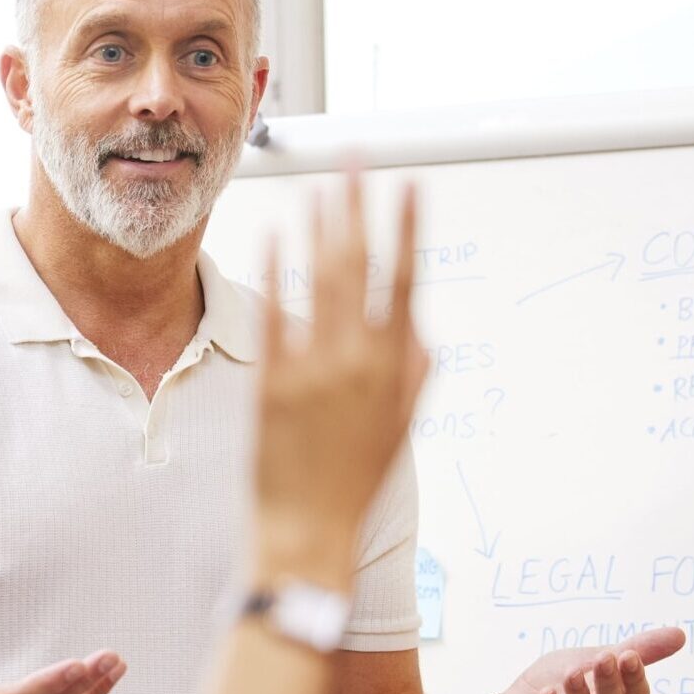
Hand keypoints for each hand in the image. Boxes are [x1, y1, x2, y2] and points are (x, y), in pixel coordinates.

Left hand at [254, 173, 428, 588]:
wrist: (308, 533)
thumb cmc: (356, 484)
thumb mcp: (400, 429)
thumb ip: (415, 375)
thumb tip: (423, 333)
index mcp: (395, 369)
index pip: (406, 281)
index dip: (408, 230)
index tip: (410, 186)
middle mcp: (357, 362)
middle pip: (359, 267)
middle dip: (359, 206)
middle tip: (354, 160)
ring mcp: (312, 371)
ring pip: (317, 281)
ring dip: (318, 227)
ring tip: (320, 186)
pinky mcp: (271, 383)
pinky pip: (272, 315)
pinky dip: (272, 273)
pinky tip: (270, 237)